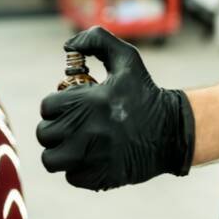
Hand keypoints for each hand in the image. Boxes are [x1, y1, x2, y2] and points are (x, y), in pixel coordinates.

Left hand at [36, 26, 194, 190]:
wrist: (173, 132)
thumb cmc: (145, 94)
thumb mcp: (127, 59)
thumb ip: (97, 40)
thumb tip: (68, 46)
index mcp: (87, 102)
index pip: (46, 107)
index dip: (56, 105)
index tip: (71, 106)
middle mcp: (86, 131)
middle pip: (44, 133)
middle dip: (55, 127)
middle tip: (71, 125)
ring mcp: (92, 157)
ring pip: (51, 159)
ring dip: (59, 151)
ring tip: (74, 143)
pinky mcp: (100, 178)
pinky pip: (71, 177)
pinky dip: (77, 169)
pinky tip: (92, 157)